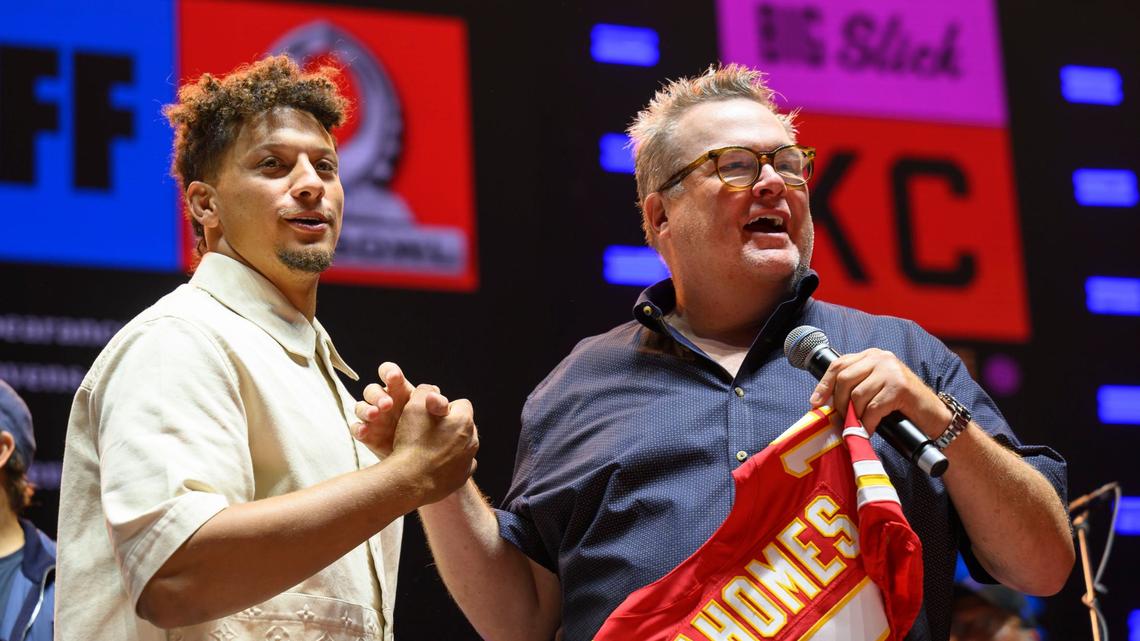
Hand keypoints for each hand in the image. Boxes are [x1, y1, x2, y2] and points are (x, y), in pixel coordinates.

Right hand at [354, 362, 447, 456]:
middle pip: (372, 390)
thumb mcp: (436, 416)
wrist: (420, 460)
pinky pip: (357, 428)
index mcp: (400, 391)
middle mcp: (384, 401)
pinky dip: (359, 428)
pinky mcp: (368, 434)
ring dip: (367, 409)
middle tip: (387, 404)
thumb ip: (439, 404)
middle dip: (378, 395)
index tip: (394, 377)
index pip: (390, 374)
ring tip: (375, 414)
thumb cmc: (429, 431)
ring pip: (361, 407)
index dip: (389, 372)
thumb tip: (436, 391)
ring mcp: (374, 418)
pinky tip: (365, 431)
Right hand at [389, 384, 478, 504]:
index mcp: (464, 421)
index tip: (429, 416)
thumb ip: (425, 391)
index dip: (443, 408)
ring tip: (426, 449)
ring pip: (461, 446)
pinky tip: (432, 464)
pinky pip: (458, 465)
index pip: (461, 405)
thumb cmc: (411, 442)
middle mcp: (472, 441)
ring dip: (448, 445)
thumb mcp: (413, 406)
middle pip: (462, 426)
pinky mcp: (461, 478)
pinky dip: (448, 463)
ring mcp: (468, 461)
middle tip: (426, 432)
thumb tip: (433, 391)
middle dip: (448, 426)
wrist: (408, 480)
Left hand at [809, 348, 950, 436]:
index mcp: (871, 355)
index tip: (815, 403)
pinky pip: (873, 408)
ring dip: (853, 416)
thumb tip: (825, 404)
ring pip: (857, 395)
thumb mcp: (874, 390)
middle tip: (840, 420)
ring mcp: (891, 370)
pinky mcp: (899, 387)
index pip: (838, 364)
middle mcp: (880, 358)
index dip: (824, 385)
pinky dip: (866, 423)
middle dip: (838, 403)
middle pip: (844, 379)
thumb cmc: (900, 406)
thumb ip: (854, 389)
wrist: (933, 416)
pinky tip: (867, 430)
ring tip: (855, 427)